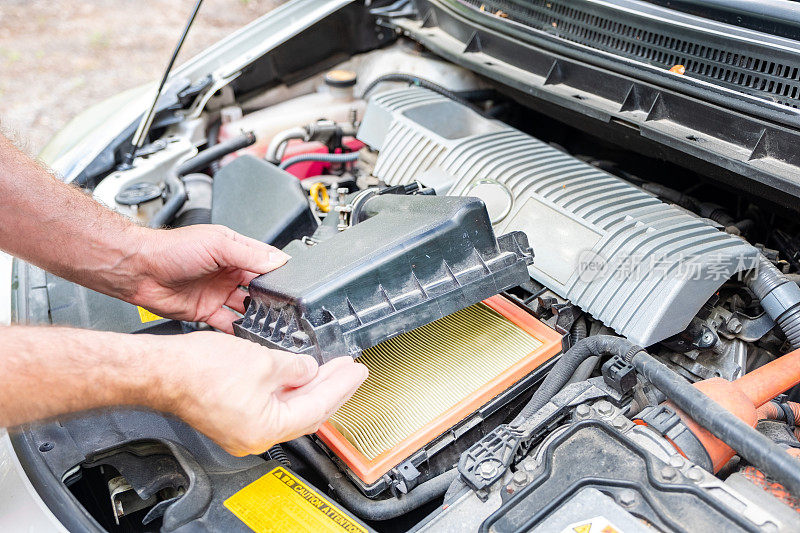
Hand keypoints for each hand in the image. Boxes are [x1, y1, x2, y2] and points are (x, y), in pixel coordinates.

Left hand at [129, 225, 288, 332]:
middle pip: (258, 288)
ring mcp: (217, 292)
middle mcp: (228, 272)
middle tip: (284, 309)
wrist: (138, 270)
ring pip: (245, 308)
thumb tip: (278, 260)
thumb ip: (249, 254)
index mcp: (234, 251)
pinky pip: (227, 324)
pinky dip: (238, 331)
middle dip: (271, 298)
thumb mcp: (217, 244)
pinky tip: (248, 335)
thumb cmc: (170, 249)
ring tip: (270, 324)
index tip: (293, 285)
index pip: (265, 262)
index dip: (279, 273)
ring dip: (256, 316)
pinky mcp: (205, 311)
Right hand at [155, 332, 367, 455]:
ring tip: (329, 368)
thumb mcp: (263, 360)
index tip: (356, 370)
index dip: (341, 385)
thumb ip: (295, 367)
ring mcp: (243, 430)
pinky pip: (271, 406)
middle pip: (307, 412)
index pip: (318, 406)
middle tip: (350, 370)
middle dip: (332, 388)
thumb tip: (309, 369)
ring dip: (310, 387)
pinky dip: (288, 389)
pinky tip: (296, 373)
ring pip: (289, 409)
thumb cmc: (198, 370)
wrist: (161, 370)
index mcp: (267, 428)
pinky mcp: (233, 418)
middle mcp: (256, 437)